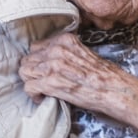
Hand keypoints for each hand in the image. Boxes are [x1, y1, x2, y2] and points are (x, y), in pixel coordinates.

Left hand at [19, 31, 137, 116]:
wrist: (112, 89)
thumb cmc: (103, 75)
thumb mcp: (83, 52)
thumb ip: (65, 52)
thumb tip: (51, 60)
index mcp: (64, 40)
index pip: (37, 47)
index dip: (39, 60)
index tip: (44, 69)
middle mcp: (55, 49)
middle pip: (28, 59)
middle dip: (33, 72)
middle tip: (41, 81)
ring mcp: (51, 65)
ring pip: (25, 72)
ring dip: (31, 82)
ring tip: (42, 90)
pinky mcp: (50, 82)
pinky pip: (28, 87)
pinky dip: (34, 94)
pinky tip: (43, 97)